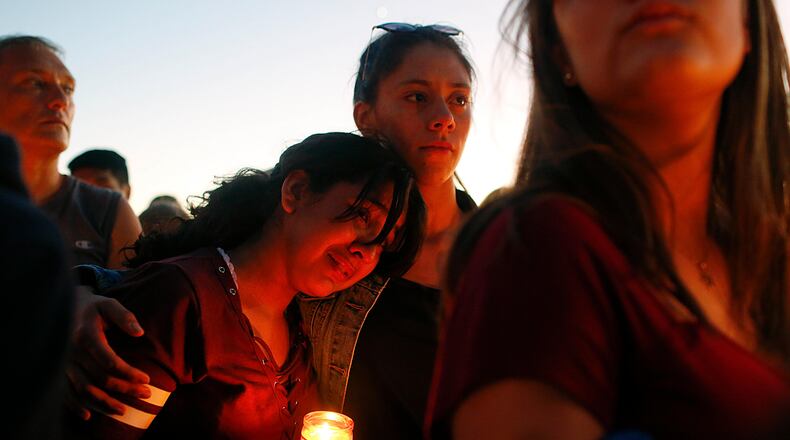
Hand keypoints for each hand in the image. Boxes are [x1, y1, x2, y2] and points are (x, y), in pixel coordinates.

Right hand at [65, 286, 150, 419]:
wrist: (61, 307)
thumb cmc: (91, 307)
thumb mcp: (108, 305)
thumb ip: (124, 317)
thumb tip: (139, 333)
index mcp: (85, 335)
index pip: (109, 361)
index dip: (129, 373)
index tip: (146, 379)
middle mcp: (71, 352)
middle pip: (100, 378)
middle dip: (124, 389)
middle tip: (145, 394)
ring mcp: (62, 364)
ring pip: (83, 390)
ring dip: (104, 404)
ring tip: (123, 411)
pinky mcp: (56, 371)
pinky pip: (64, 393)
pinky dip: (75, 406)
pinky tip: (89, 415)